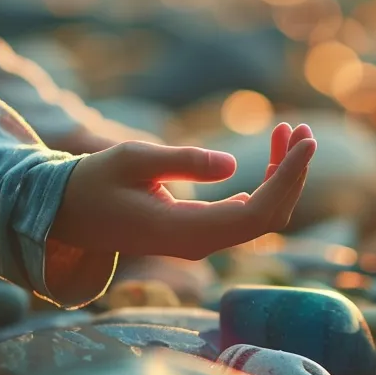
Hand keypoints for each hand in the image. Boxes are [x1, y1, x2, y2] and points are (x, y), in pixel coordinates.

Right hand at [49, 124, 315, 259]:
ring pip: (261, 217)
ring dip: (282, 177)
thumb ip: (182, 162)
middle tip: (302, 130)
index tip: (307, 142)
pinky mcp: (201, 233)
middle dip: (293, 174)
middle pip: (268, 217)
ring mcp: (202, 242)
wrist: (68, 214)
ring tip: (289, 133)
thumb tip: (230, 165)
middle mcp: (200, 244)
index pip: (256, 214)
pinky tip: (273, 157)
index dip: (288, 178)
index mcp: (184, 231)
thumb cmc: (94, 182)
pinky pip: (247, 215)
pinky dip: (266, 185)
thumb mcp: (133, 160)